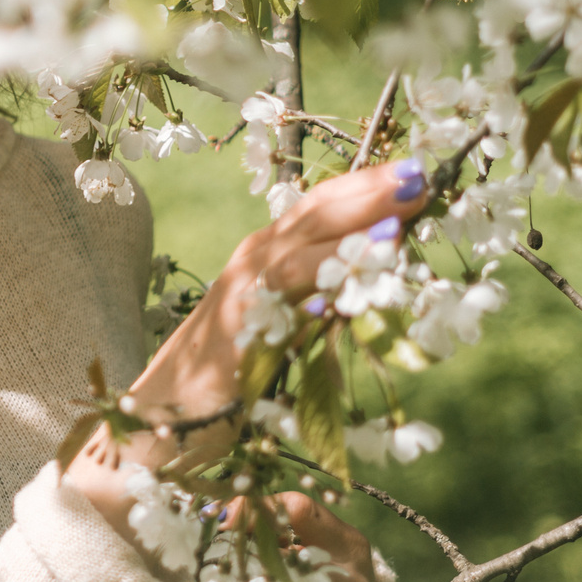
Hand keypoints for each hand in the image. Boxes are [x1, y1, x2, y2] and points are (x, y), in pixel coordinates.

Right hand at [118, 157, 430, 441]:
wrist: (162, 413)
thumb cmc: (228, 370)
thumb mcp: (284, 321)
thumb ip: (322, 295)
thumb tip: (383, 272)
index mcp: (264, 254)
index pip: (319, 207)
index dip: (364, 184)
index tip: (413, 169)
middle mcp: (251, 262)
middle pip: (312, 215)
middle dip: (367, 193)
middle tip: (419, 175)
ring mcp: (240, 294)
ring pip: (298, 250)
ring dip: (349, 234)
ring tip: (399, 222)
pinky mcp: (233, 332)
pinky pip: (278, 304)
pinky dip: (313, 288)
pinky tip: (348, 284)